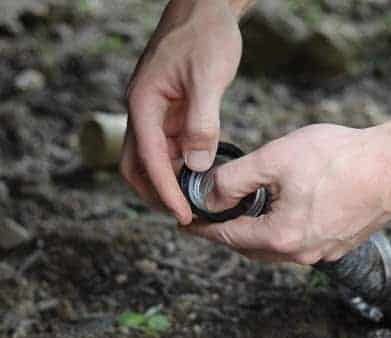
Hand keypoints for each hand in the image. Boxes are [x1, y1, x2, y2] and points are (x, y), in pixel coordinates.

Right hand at [120, 0, 241, 224]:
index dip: (166, 191)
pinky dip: (180, 165)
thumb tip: (197, 166)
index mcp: (143, 103)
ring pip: (152, 158)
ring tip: (194, 202)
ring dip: (168, 182)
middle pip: (136, 165)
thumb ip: (202, 122)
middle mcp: (142, 110)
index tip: (182, 215)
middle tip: (185, 216)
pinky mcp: (169, 110)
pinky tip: (199, 176)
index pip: (148, 159)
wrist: (206, 8)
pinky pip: (168, 145)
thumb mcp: (207, 78)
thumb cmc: (205, 36)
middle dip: (157, 194)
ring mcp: (154, 111)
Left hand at [184, 124, 390, 263]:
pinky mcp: (340, 244)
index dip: (204, 226)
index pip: (228, 237)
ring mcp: (324, 252)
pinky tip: (283, 209)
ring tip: (244, 211)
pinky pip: (300, 242)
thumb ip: (234, 179)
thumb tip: (209, 194)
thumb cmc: (340, 158)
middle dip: (229, 231)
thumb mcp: (276, 159)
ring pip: (276, 246)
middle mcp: (302, 253)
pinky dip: (282, 229)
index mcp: (281, 237)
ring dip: (256, 231)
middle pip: (251, 247)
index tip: (187, 221)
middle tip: (213, 214)